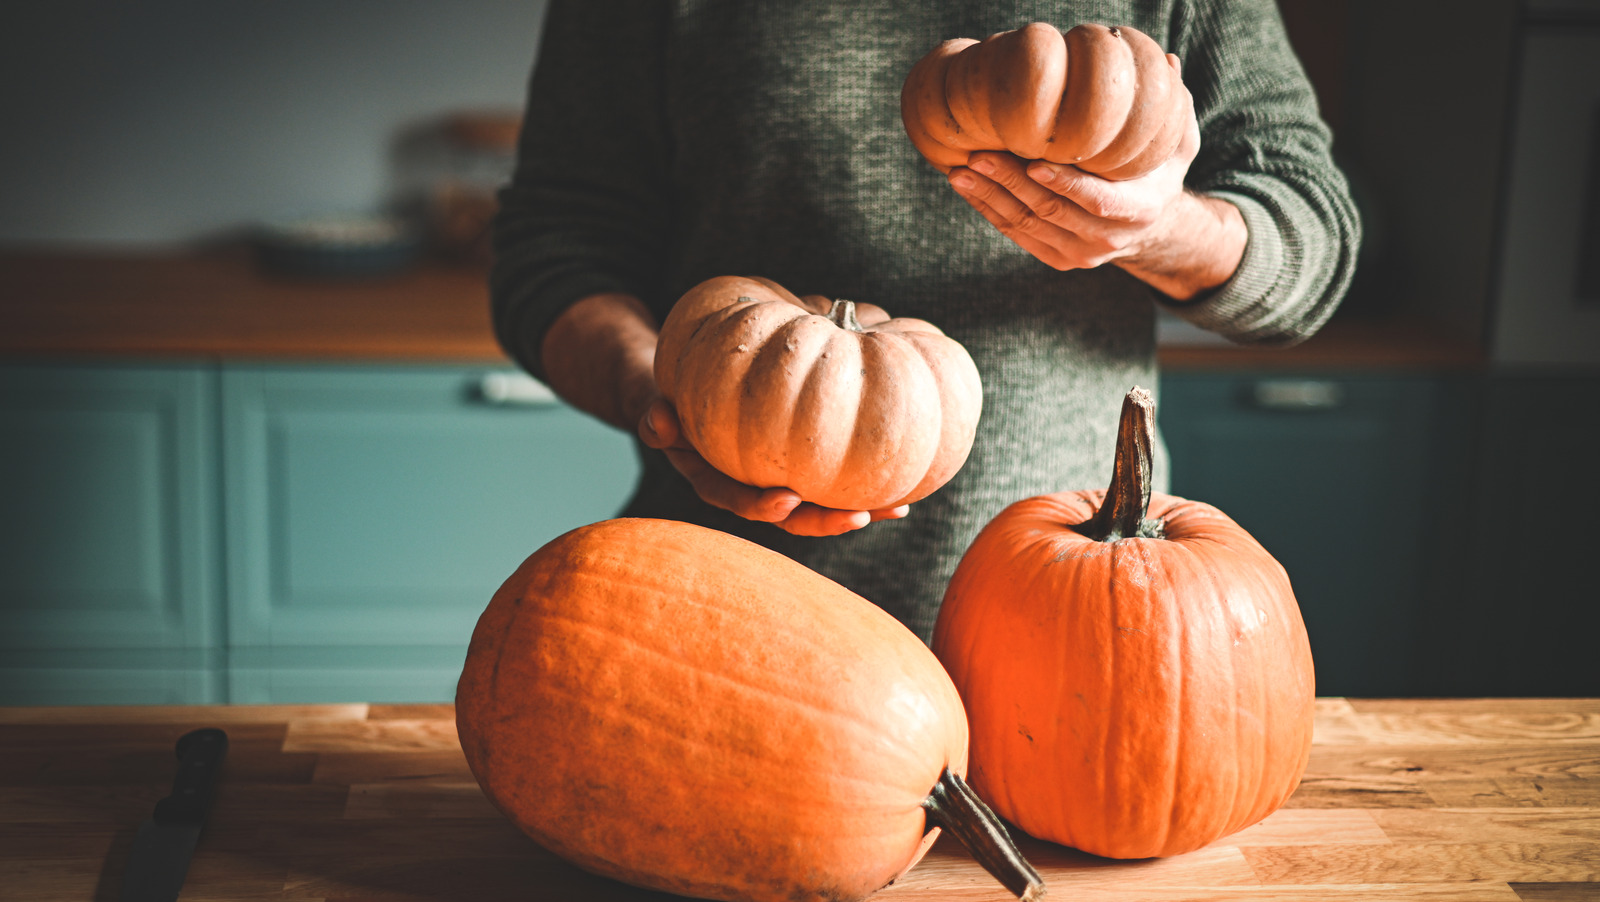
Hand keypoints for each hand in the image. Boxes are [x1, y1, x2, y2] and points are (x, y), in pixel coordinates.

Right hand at [637, 398, 909, 537]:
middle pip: (789, 515)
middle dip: (825, 519)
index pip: (739, 500)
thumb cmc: (668, 395)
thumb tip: (658, 420)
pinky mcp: (799, 470)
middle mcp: (748, 488)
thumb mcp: (654, 402)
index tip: (788, 500)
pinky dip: (864, 483)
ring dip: (856, 510)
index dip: (762, 505)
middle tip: (859, 516)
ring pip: (818, 504)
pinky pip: (832, 480)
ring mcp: (775, 482)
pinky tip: (903, 489)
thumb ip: (654, 415)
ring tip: (895, 509)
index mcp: (714, 480)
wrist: (678, 395)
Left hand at [945, 85, 1233, 298]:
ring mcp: (1080, 254)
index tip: (1033, 163)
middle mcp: (1107, 239)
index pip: (1097, 201)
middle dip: (1011, 183)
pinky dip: (990, 211)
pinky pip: (1017, 235)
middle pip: (1051, 212)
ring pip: (1027, 225)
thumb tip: (1169, 63)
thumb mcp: (1178, 145)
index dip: (1065, 183)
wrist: (1152, 228)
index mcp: (1139, 211)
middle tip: (978, 156)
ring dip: (990, 198)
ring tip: (961, 171)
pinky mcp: (1057, 259)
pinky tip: (968, 188)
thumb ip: (1175, 110)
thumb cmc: (1159, 174)